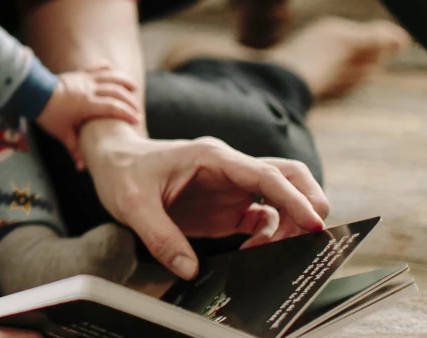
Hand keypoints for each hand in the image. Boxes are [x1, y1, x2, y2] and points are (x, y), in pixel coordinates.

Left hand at [36, 63, 141, 166]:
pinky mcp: (78, 73)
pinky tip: (113, 69)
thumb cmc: (48, 114)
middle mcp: (89, 89)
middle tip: (137, 111)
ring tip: (134, 89)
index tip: (136, 120)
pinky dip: (105, 67)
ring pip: (109, 76)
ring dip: (123, 81)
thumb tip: (81, 168)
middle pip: (116, 92)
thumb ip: (74, 149)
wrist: (33, 93)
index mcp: (87, 104)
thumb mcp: (61, 134)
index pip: (113, 107)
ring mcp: (84, 79)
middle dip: (129, 101)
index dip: (126, 113)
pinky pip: (95, 68)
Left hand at [83, 132, 329, 280]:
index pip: (267, 174)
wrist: (112, 162)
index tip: (314, 223)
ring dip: (288, 226)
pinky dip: (270, 237)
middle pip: (288, 177)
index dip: (294, 198)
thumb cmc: (123, 172)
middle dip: (308, 203)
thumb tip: (189, 269)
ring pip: (280, 200)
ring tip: (267, 253)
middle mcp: (230, 169)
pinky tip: (252, 253)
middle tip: (312, 236)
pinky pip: (263, 220)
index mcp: (214, 157)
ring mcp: (231, 188)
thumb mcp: (132, 203)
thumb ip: (160, 235)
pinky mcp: (227, 207)